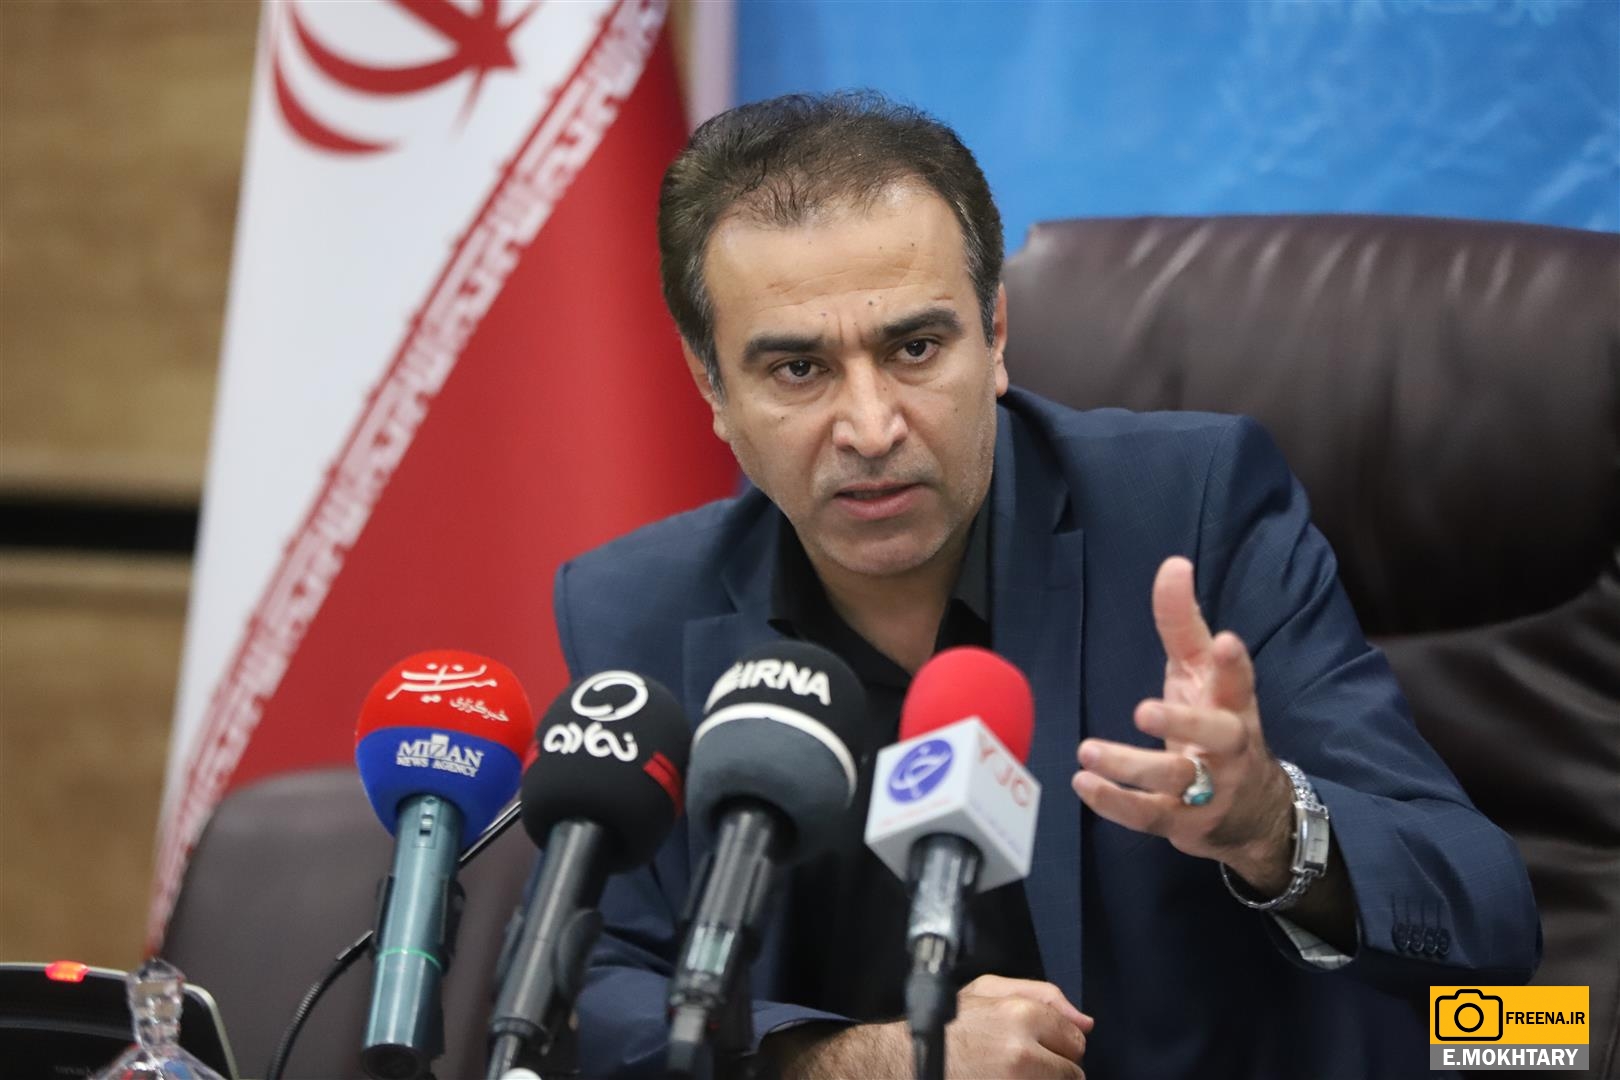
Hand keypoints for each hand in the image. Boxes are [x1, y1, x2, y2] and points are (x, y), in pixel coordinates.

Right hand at [767, 974, 1091, 1079]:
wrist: (900, 1063)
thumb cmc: (942, 1028)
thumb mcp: (985, 990)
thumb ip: (1043, 996)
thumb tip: (1085, 1022)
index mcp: (1023, 1016)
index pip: (1075, 1040)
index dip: (1056, 1044)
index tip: (1034, 1048)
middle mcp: (1023, 1053)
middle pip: (1072, 1072)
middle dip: (1052, 1068)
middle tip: (1017, 1065)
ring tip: (1004, 1075)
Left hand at [1071, 556, 1294, 889]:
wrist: (1250, 809)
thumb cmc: (1216, 724)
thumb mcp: (1200, 673)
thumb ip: (1182, 622)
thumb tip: (1173, 564)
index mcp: (1233, 705)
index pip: (1240, 681)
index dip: (1233, 663)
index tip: (1224, 641)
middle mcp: (1229, 748)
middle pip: (1218, 736)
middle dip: (1184, 724)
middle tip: (1143, 711)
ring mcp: (1209, 789)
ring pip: (1175, 780)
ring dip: (1129, 766)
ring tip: (1087, 750)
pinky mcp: (1184, 822)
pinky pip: (1149, 816)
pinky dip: (1114, 803)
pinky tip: (1083, 783)